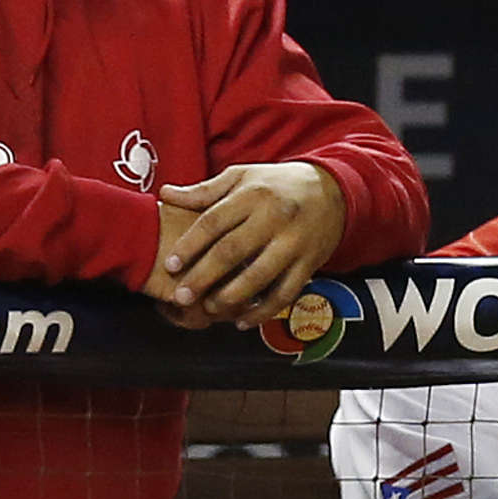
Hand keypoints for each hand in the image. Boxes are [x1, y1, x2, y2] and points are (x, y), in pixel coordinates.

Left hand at [143, 163, 345, 329]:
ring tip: (210, 309)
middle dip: (204, 276)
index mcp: (252, 194)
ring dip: (231, 297)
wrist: (332, 191)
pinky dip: (263, 312)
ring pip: (259, 276)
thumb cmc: (277, 185)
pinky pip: (285, 293)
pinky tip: (242, 321)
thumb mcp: (242, 177)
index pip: (214, 221)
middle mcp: (274, 217)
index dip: (191, 245)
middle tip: (182, 296)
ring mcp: (293, 243)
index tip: (172, 265)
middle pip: (233, 251)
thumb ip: (204, 191)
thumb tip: (164, 194)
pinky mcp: (309, 264)